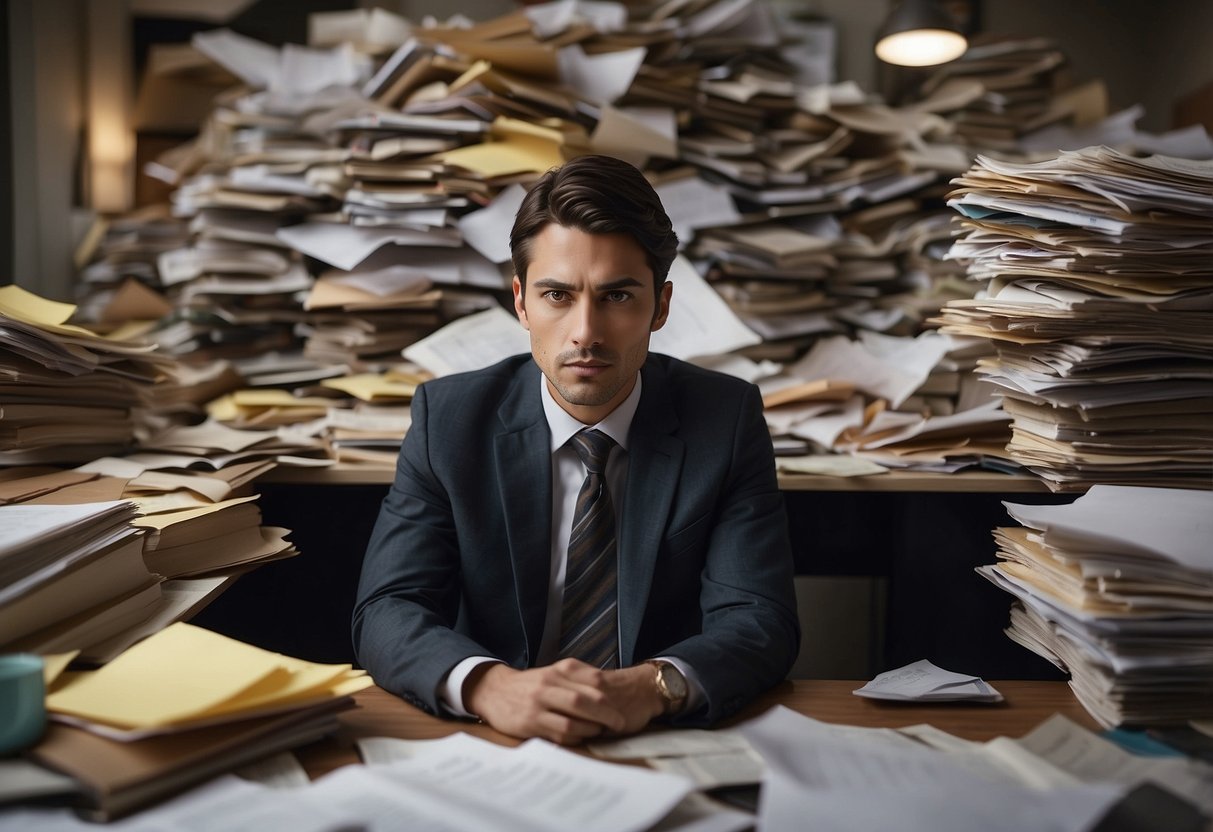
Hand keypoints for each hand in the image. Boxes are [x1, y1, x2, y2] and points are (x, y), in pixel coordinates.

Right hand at [464, 659, 663, 744]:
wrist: (495, 691)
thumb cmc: (533, 685)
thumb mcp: (555, 672)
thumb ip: (579, 678)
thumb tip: (610, 692)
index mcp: (560, 669)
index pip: (594, 681)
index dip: (611, 697)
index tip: (622, 708)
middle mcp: (549, 684)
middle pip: (586, 701)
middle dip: (607, 715)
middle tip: (619, 724)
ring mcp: (538, 704)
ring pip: (574, 719)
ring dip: (592, 728)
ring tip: (600, 732)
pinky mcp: (530, 722)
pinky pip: (559, 733)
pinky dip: (575, 736)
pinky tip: (580, 736)